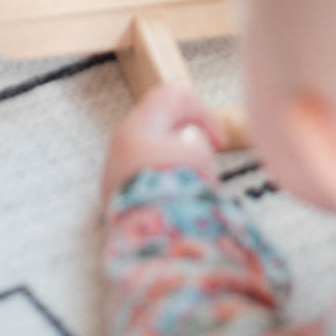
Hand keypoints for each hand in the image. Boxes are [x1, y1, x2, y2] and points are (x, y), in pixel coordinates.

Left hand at [102, 84, 225, 204]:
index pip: (175, 95)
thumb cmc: (172, 190)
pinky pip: (145, 176)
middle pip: (161, 124)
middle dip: (190, 140)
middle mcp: (123, 142)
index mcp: (140, 124)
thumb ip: (197, 142)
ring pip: (152, 152)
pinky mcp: (115, 196)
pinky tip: (178, 202)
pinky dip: (165, 182)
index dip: (204, 113)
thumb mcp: (198, 156)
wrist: (143, 239)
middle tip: (207, 164)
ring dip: (178, 164)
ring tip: (195, 188)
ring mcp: (115, 169)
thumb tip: (191, 147)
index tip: (219, 143)